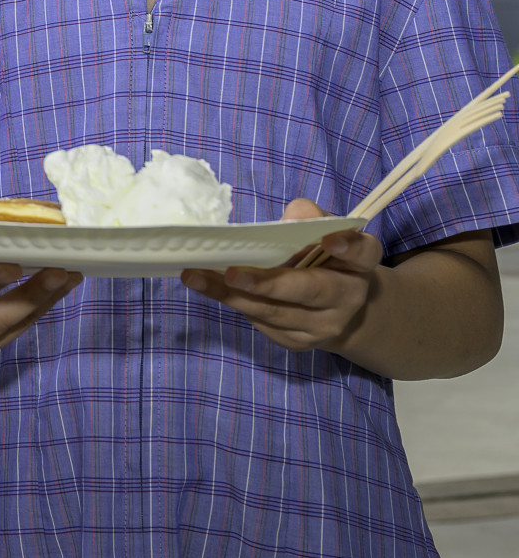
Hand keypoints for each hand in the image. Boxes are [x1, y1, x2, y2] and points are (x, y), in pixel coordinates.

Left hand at [181, 198, 379, 351]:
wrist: (338, 309)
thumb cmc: (324, 259)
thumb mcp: (324, 233)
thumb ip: (310, 219)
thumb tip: (293, 216)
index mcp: (359, 264)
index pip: (362, 253)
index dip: (349, 246)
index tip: (330, 240)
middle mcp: (347, 298)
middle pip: (308, 291)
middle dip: (267, 284)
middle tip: (231, 273)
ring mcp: (323, 326)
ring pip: (273, 311)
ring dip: (231, 294)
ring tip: (195, 277)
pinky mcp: (298, 341)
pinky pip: (262, 322)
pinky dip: (234, 302)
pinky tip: (208, 288)